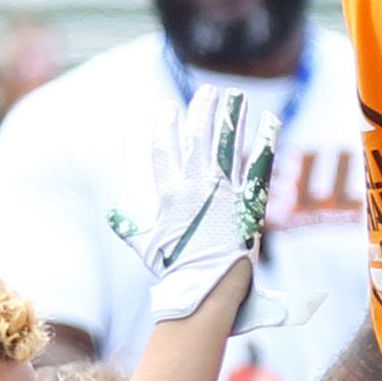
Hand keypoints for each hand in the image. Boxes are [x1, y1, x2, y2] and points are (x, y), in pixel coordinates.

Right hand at [107, 85, 280, 325]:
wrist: (208, 288)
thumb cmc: (176, 272)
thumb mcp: (148, 247)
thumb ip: (129, 227)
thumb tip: (111, 215)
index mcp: (170, 195)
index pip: (164, 149)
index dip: (165, 126)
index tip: (167, 107)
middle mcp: (196, 187)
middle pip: (198, 138)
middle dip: (202, 111)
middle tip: (208, 92)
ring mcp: (224, 192)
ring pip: (227, 144)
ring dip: (231, 117)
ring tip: (235, 96)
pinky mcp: (248, 202)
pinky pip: (258, 165)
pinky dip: (265, 141)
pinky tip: (270, 121)